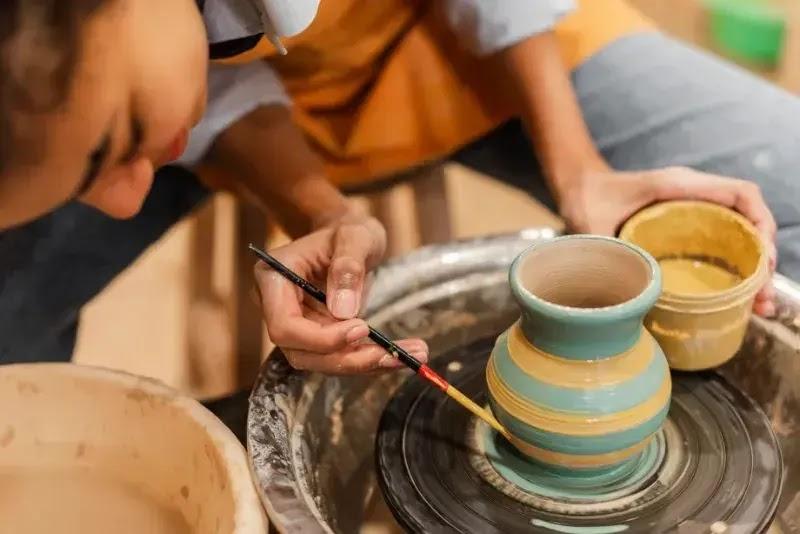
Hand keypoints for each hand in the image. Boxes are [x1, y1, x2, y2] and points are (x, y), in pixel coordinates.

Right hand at [254, 211, 428, 373]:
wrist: (349, 237)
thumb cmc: (347, 230)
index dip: (320, 338)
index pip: (284, 325)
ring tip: (407, 357)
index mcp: (274, 279)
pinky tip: (400, 356)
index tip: (362, 327)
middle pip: (301, 352)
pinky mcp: (319, 336)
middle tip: (391, 355)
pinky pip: (340, 356)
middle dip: (346, 358)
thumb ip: (348, 266)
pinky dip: (369, 360)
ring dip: (362, 364)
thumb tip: (344, 311)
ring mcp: (298, 325)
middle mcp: (278, 308)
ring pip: (321, 361)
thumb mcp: (354, 235)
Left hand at [557, 166, 776, 316]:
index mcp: (678, 185)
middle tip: (763, 297)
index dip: (760, 224)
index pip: (739, 194)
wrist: (577, 187)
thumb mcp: (592, 225)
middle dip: (763, 257)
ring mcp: (692, 209)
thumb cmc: (585, 198)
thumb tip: (627, 292)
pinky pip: (720, 242)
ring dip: (753, 267)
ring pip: (738, 233)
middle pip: (747, 219)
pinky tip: (736, 297)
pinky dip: (733, 267)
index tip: (763, 260)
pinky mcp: (685, 226)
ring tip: (759, 305)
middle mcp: (693, 194)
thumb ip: (606, 251)